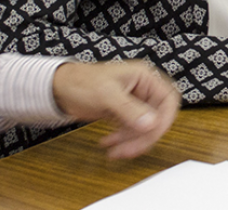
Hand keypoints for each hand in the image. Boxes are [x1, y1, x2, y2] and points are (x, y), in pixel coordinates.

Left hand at [52, 61, 179, 158]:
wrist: (59, 89)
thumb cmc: (80, 82)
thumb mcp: (106, 95)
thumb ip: (129, 109)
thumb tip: (151, 123)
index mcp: (144, 77)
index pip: (168, 99)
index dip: (164, 119)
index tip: (152, 134)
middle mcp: (143, 89)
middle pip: (157, 116)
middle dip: (145, 135)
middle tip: (130, 149)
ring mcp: (134, 102)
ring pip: (145, 127)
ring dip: (132, 142)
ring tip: (114, 150)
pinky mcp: (125, 114)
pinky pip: (133, 131)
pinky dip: (124, 141)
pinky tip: (109, 145)